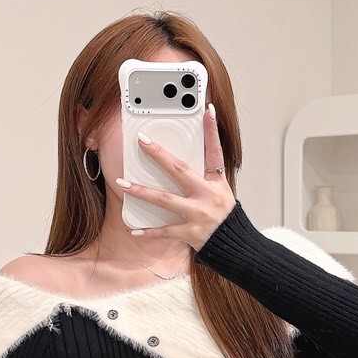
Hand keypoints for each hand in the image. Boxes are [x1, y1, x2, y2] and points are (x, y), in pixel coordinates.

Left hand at [114, 102, 235, 249]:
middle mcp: (208, 196)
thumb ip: (206, 177)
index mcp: (217, 183)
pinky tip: (133, 229)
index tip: (206, 111)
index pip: (215, 152)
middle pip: (180, 171)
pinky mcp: (190, 233)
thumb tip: (181, 160)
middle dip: (159, 155)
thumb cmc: (225, 218)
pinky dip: (149, 232)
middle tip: (142, 141)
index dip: (212, 131)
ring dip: (141, 191)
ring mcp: (198, 214)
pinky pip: (165, 231)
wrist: (235, 247)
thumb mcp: (221, 192)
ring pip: (164, 200)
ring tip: (122, 184)